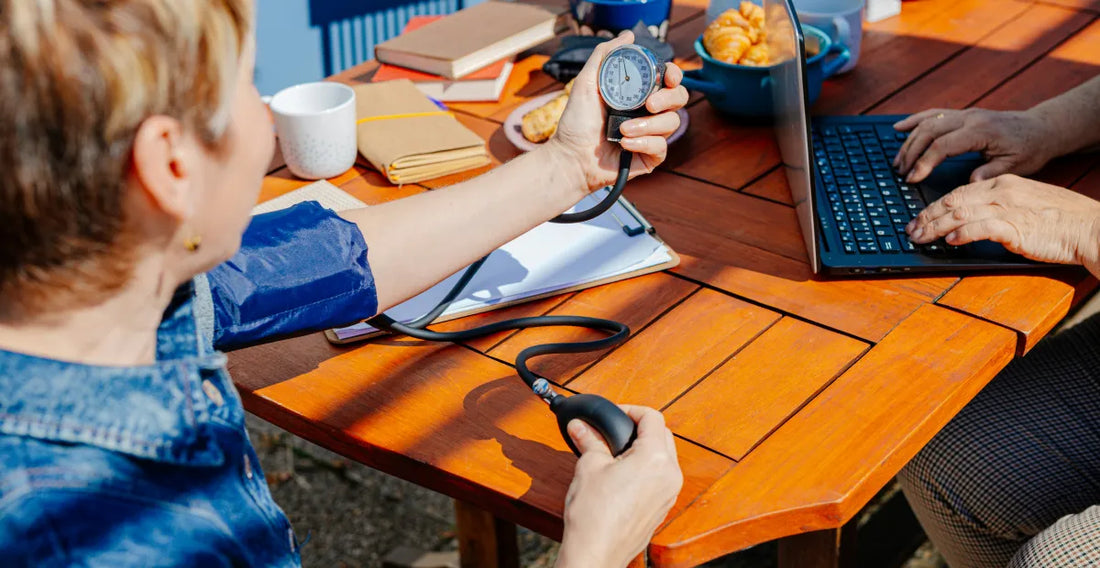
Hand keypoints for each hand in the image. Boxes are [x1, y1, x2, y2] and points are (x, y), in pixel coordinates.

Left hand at [548, 31, 689, 192]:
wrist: (571, 156)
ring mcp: (651, 134)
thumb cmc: (577, 121)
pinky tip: (625, 144)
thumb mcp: (587, 82)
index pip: (668, 80)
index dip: (674, 75)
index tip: (668, 76)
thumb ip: (604, 56)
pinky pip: (661, 147)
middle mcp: (649, 112)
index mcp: (639, 93)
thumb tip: (628, 35)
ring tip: (622, 129)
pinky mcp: (650, 157)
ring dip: (647, 125)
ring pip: (672, 123)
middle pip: (679, 98)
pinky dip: (644, 143)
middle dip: (669, 99)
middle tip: (649, 105)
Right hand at [555, 406, 682, 567]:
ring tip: (617, 453)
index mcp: (656, 459)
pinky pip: (662, 477)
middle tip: (615, 431)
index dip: (631, 410)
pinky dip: (647, 468)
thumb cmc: (594, 515)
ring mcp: (669, 493)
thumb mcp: (589, 467)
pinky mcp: (663, 507)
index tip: (614, 414)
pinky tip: (624, 474)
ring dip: (645, 448)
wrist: (596, 553)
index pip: (653, 418)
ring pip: (665, 457)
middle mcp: (670, 475)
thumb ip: (589, 440)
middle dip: (640, 428)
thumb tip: (580, 426)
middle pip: (663, 435)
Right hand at [893, 108, 1057, 183]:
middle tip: (901, 173)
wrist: (1041, 129)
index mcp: (981, 131)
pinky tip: (898, 128)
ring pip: (927, 122)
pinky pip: (933, 114)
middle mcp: (970, 118)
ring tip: (897, 160)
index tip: (912, 179)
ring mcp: (965, 114)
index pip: (942, 145)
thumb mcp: (1015, 166)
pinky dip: (914, 120)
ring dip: (909, 141)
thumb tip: (969, 184)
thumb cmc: (1029, 148)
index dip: (924, 163)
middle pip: (929, 131)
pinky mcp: (962, 114)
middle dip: (910, 153)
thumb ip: (990, 173)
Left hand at [906, 174, 1099, 273]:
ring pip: (960, 214)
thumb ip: (996, 209)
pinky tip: (950, 242)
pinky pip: (981, 228)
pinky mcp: (1016, 227)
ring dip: (935, 228)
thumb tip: (968, 222)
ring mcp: (1008, 208)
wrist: (1090, 226)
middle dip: (926, 216)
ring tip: (920, 238)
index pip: (958, 192)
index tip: (919, 218)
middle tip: (910, 230)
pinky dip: (962, 234)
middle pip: (953, 201)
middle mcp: (1002, 192)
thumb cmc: (1059, 220)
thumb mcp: (1024, 205)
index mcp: (1003, 184)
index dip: (934, 206)